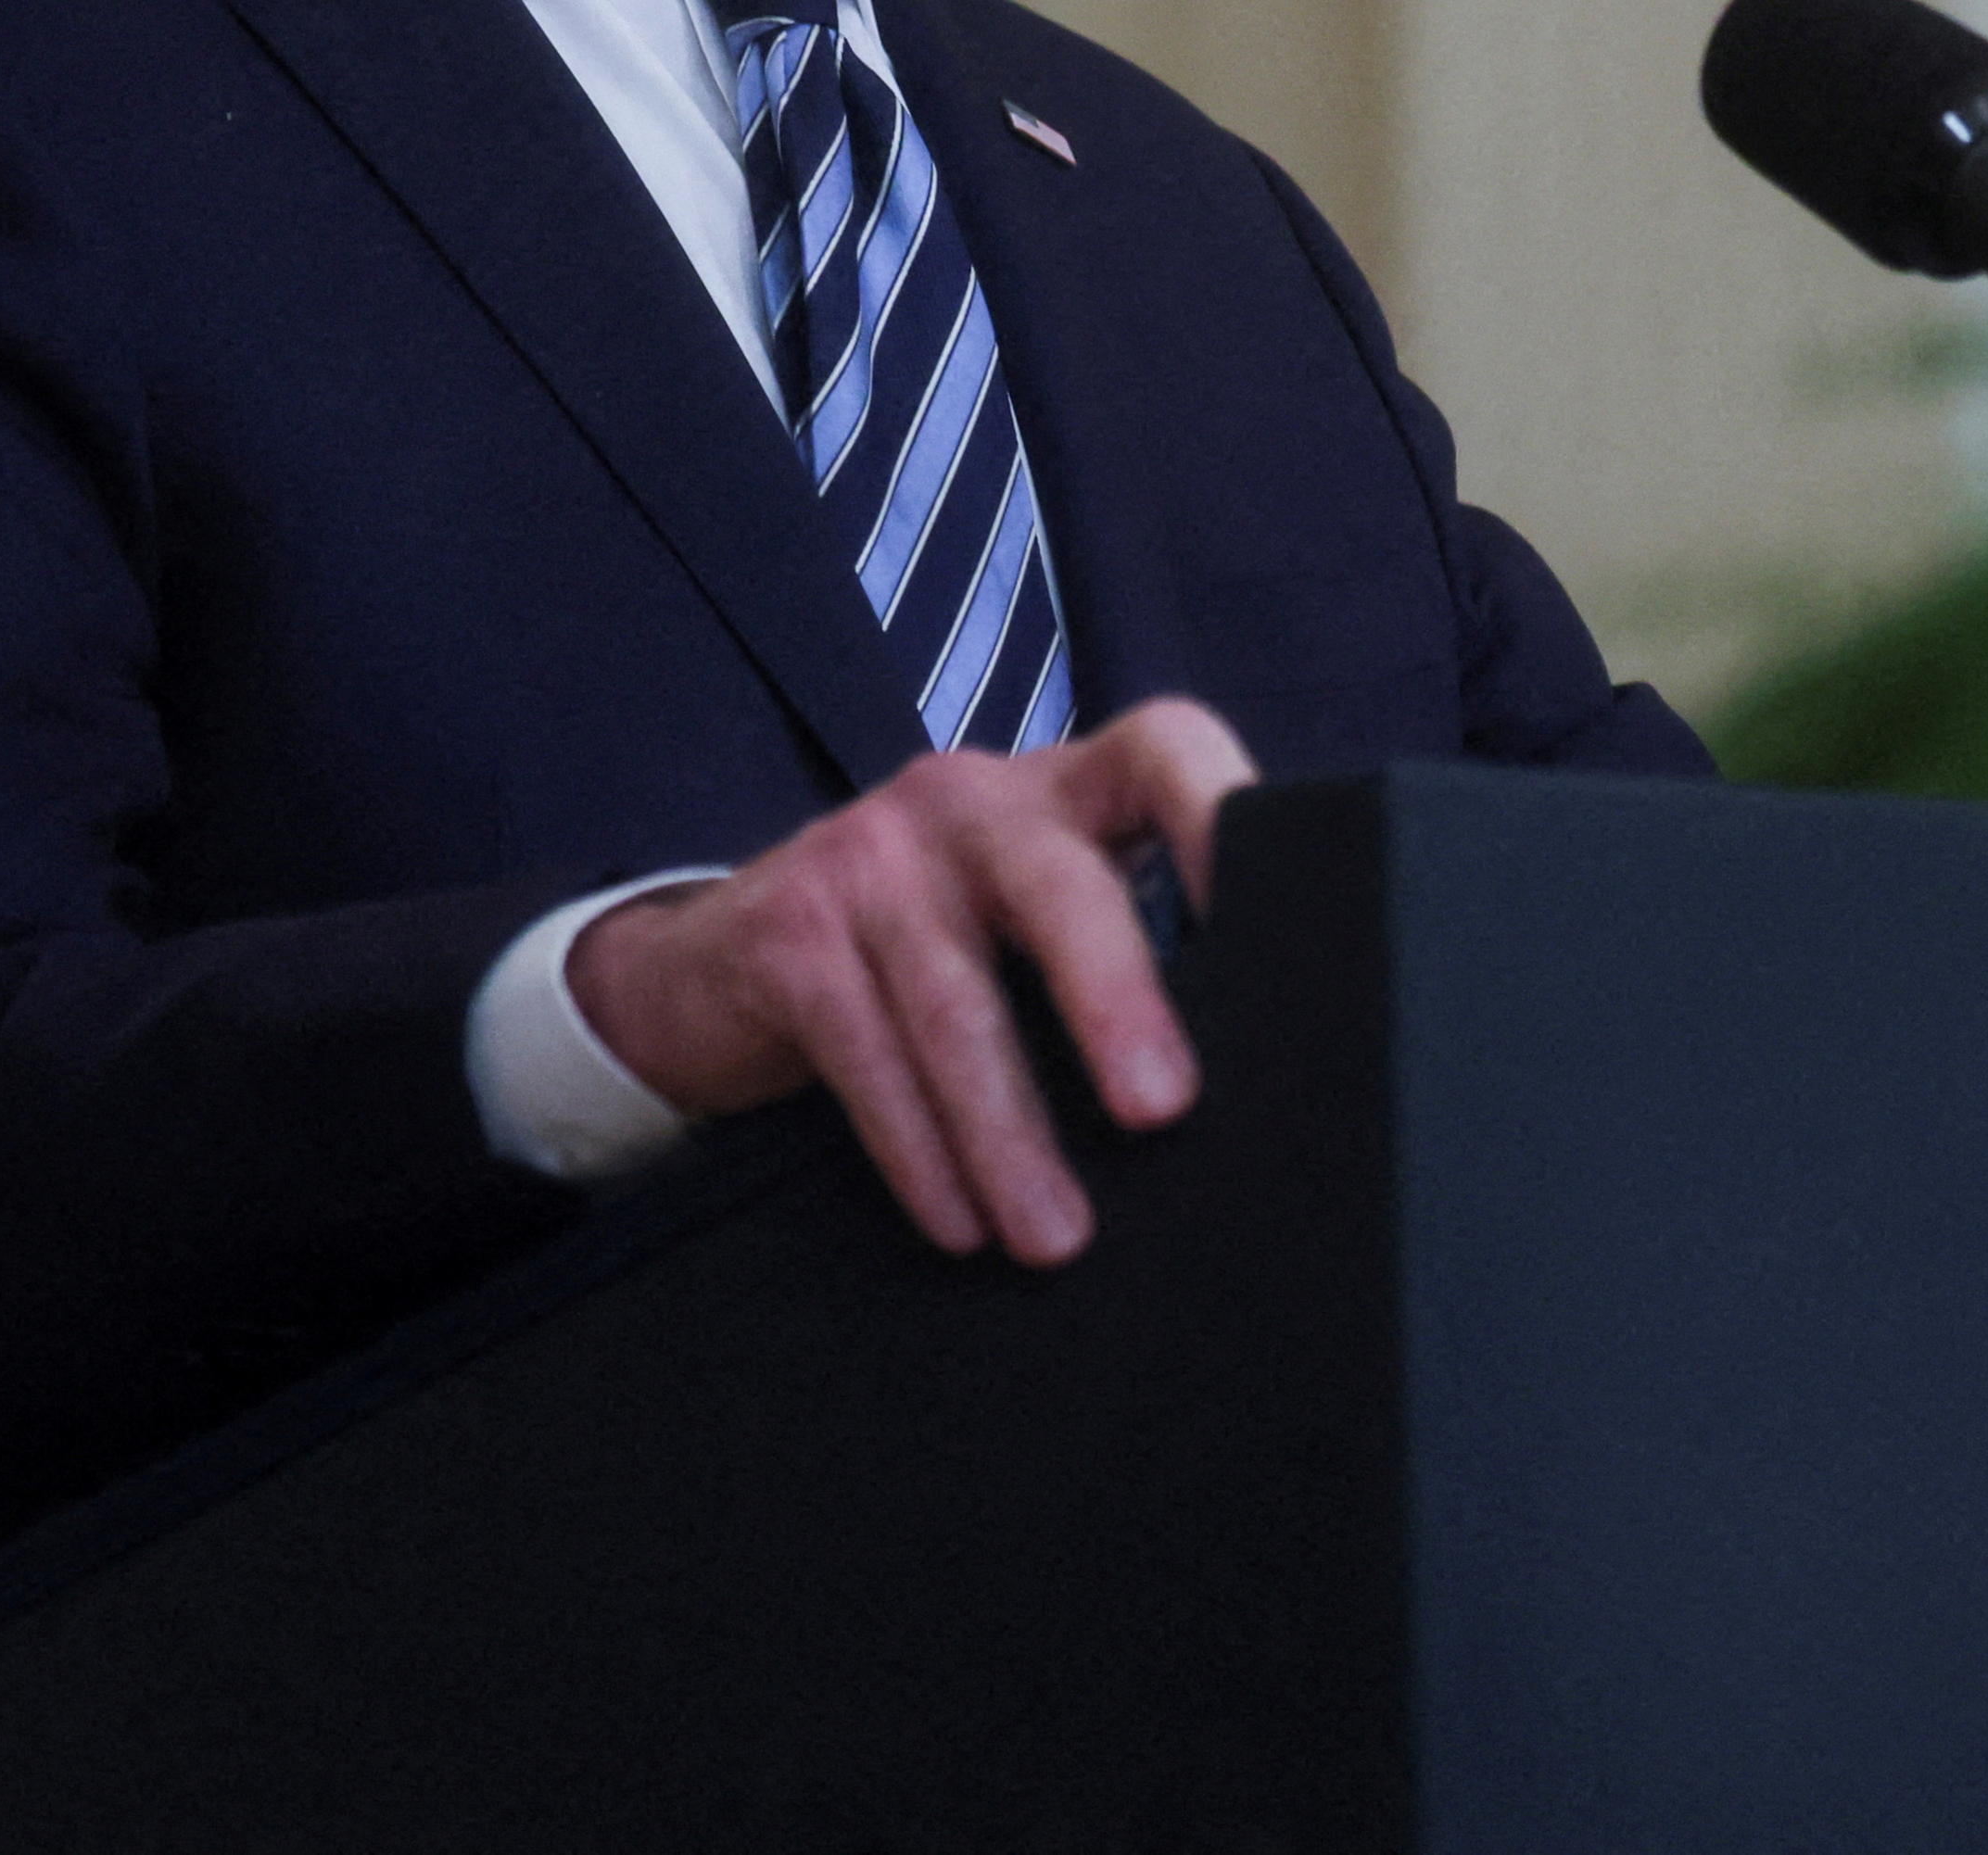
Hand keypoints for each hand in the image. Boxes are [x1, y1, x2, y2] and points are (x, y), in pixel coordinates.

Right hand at [564, 696, 1254, 1263]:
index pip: (1162, 749)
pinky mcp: (790, 932)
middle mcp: (970, 800)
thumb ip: (1114, 949)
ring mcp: (872, 856)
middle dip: (1116, 1000)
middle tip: (1162, 1111)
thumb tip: (1256, 1084)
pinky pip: (868, 1053)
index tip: (1278, 913)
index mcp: (1059, 789)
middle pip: (1061, 886)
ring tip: (1057, 1237)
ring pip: (960, 1001)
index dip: (1220, 812)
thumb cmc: (919, 959)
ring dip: (1011, 1134)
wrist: (709, 968)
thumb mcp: (1017, 925)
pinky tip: (960, 1225)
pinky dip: (920, 1154)